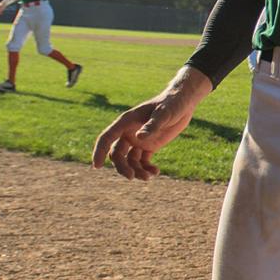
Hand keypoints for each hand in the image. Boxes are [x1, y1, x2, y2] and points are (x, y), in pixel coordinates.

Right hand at [92, 69, 208, 179]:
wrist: (183, 103)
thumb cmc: (172, 104)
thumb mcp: (164, 114)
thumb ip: (152, 125)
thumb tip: (138, 138)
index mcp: (126, 122)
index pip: (106, 138)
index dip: (99, 152)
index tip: (96, 166)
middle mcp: (129, 132)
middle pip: (117, 154)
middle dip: (122, 167)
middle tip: (131, 177)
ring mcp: (138, 140)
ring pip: (129, 160)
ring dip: (136, 170)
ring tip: (149, 177)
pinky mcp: (149, 146)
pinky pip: (142, 161)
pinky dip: (146, 168)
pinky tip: (155, 172)